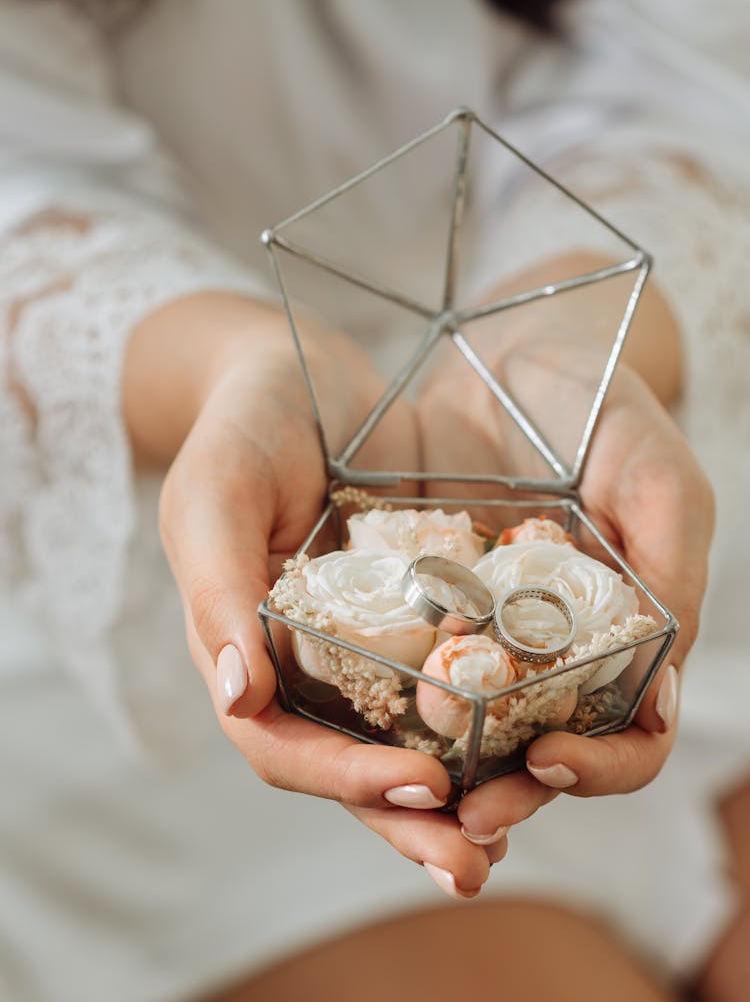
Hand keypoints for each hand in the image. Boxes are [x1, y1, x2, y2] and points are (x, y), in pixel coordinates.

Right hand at [155, 299, 501, 891]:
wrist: (291, 375)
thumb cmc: (242, 428)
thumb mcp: (215, 494)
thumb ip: (216, 589)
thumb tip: (237, 699)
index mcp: (239, 649)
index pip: (276, 742)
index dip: (339, 778)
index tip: (419, 786)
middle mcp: (293, 664)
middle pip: (342, 765)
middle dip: (402, 820)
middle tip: (472, 866)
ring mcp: (348, 644)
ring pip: (391, 739)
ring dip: (443, 797)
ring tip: (504, 839)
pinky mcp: (400, 613)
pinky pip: (434, 677)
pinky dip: (470, 720)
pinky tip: (525, 744)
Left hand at [418, 330, 713, 843]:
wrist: (508, 346)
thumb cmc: (600, 404)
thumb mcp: (654, 474)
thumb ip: (672, 570)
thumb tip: (664, 691)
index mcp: (622, 637)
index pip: (628, 736)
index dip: (602, 767)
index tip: (551, 758)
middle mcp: (550, 650)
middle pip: (535, 754)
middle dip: (504, 797)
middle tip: (460, 821)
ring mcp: (479, 631)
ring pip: (462, 730)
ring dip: (436, 776)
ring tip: (403, 795)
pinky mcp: (414, 601)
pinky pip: (397, 664)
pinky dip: (381, 702)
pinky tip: (350, 718)